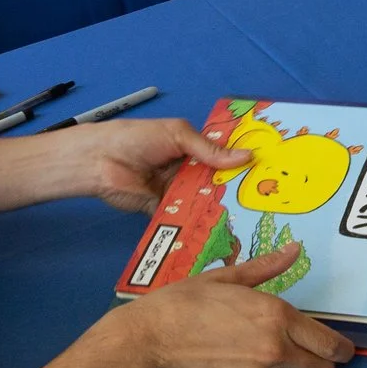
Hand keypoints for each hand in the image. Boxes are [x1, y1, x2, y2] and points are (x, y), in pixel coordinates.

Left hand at [64, 117, 249, 213]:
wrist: (99, 161)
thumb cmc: (137, 138)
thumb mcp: (177, 136)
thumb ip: (210, 150)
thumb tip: (247, 157)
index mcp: (191, 148)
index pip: (221, 157)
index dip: (240, 165)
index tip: (267, 173)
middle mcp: (186, 171)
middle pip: (215, 182)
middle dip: (234, 190)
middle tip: (264, 202)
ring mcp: (176, 192)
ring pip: (203, 202)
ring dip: (219, 209)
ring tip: (248, 219)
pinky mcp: (163, 211)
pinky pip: (183, 218)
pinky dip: (197, 224)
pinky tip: (219, 231)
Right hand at [87, 247, 353, 367]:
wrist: (146, 343)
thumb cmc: (182, 303)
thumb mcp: (226, 278)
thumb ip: (267, 268)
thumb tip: (294, 250)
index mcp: (277, 316)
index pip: (330, 343)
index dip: (342, 348)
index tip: (344, 350)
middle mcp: (276, 351)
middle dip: (321, 362)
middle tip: (309, 353)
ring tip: (260, 353)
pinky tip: (233, 366)